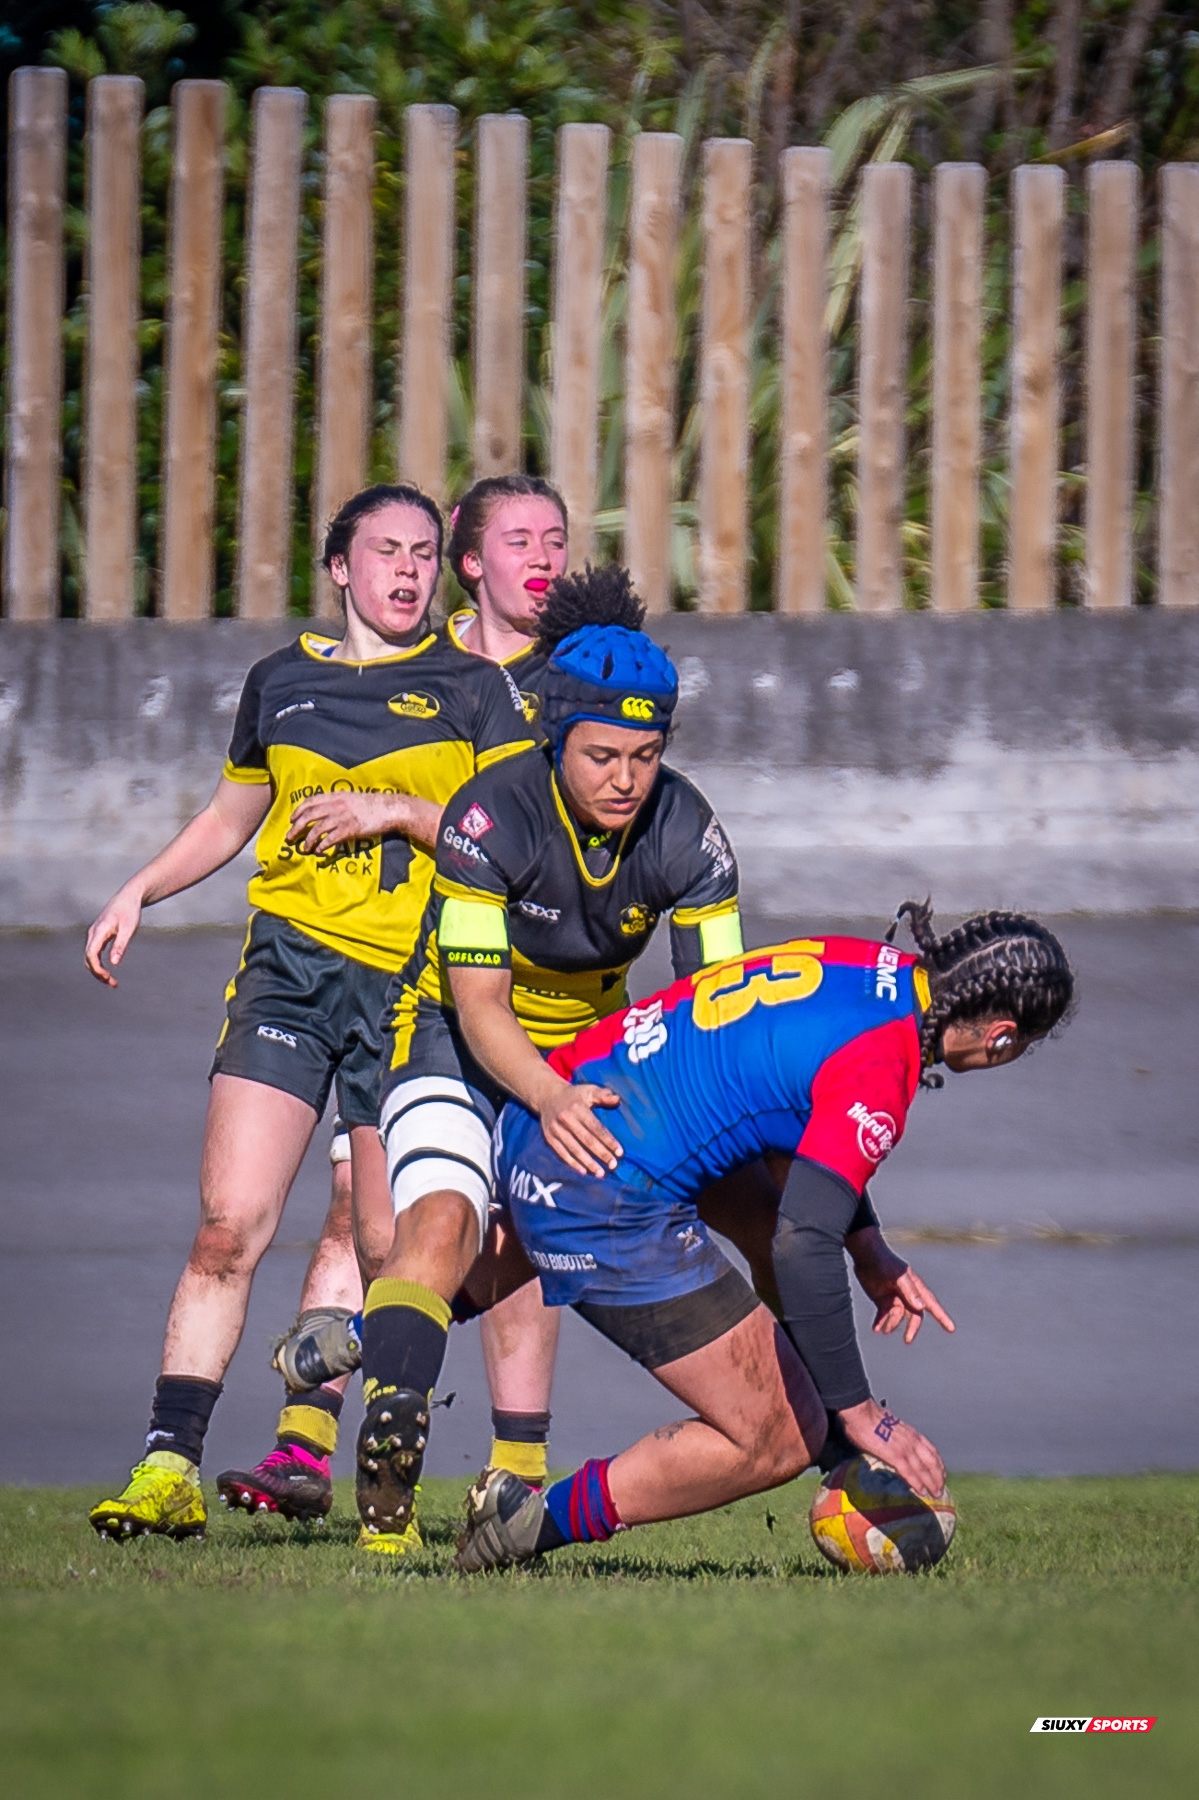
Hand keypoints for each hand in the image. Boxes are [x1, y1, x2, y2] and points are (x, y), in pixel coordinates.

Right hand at [84, 885, 143, 986]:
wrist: (129, 897)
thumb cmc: (130, 911)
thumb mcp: (129, 928)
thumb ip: (121, 945)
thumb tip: (114, 964)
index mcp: (99, 931)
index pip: (91, 954)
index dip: (96, 968)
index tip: (107, 977)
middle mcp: (93, 933)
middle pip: (89, 958)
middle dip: (98, 973)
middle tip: (113, 984)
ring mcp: (95, 935)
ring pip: (91, 957)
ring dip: (99, 971)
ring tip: (112, 982)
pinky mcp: (99, 936)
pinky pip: (95, 953)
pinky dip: (100, 964)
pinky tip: (109, 972)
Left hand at [286, 790, 410, 855]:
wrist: (389, 809)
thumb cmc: (372, 804)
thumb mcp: (352, 798)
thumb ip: (338, 802)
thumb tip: (326, 810)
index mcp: (335, 796)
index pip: (310, 801)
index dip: (298, 810)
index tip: (292, 819)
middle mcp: (336, 805)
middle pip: (309, 816)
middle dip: (296, 828)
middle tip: (289, 837)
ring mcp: (342, 817)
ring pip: (317, 829)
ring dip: (308, 840)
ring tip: (304, 848)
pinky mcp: (350, 829)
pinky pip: (330, 839)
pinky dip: (322, 846)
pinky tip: (320, 851)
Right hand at [539, 1081, 621, 1177]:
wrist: (547, 1096)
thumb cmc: (574, 1096)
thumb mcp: (588, 1090)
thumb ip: (603, 1095)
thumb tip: (617, 1100)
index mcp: (578, 1108)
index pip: (596, 1128)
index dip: (608, 1141)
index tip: (620, 1153)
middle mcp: (566, 1119)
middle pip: (586, 1140)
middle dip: (601, 1154)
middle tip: (614, 1166)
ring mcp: (556, 1130)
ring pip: (574, 1149)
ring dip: (588, 1163)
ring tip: (601, 1173)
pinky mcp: (549, 1138)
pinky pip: (561, 1153)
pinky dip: (572, 1163)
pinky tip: (583, 1171)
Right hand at [838, 1397, 946, 1498]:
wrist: (863, 1413)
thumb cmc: (871, 1417)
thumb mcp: (892, 1425)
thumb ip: (897, 1436)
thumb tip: (894, 1442)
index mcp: (912, 1433)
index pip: (931, 1451)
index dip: (938, 1463)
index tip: (941, 1473)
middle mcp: (912, 1441)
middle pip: (932, 1462)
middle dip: (938, 1477)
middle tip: (941, 1488)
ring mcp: (904, 1449)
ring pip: (923, 1469)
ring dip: (931, 1483)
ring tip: (935, 1493)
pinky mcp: (894, 1455)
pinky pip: (909, 1472)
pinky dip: (916, 1483)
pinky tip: (921, 1491)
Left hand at [849, 1228, 954, 1344]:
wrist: (867, 1256)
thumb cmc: (885, 1263)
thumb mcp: (899, 1276)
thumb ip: (910, 1291)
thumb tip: (921, 1307)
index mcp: (916, 1288)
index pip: (932, 1305)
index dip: (942, 1317)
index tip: (951, 1329)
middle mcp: (907, 1295)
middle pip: (914, 1316)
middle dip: (912, 1328)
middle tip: (907, 1340)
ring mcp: (895, 1299)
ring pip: (897, 1318)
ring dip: (891, 1324)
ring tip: (882, 1329)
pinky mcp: (882, 1301)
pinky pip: (883, 1316)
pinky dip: (880, 1323)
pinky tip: (875, 1329)